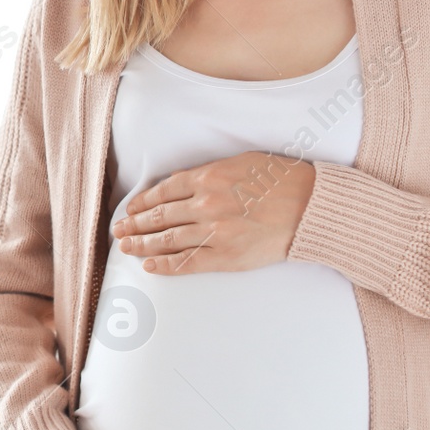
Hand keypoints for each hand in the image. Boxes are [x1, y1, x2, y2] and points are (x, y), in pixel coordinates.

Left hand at [112, 150, 314, 273]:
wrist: (311, 207)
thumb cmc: (281, 180)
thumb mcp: (242, 163)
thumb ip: (210, 173)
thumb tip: (181, 182)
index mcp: (209, 177)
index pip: (164, 191)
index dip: (143, 202)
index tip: (129, 209)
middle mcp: (206, 204)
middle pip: (160, 216)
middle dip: (135, 224)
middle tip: (118, 231)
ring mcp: (214, 231)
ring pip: (168, 239)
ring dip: (143, 244)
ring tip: (126, 247)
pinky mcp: (226, 255)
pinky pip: (188, 263)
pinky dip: (165, 265)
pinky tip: (150, 266)